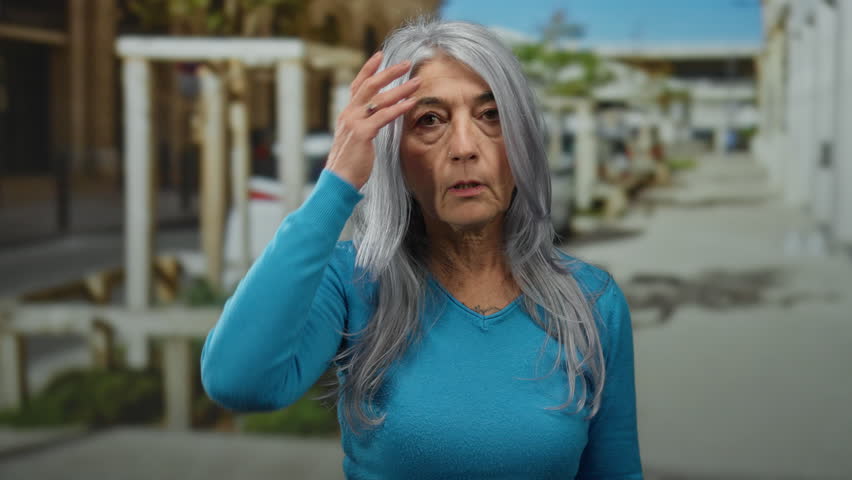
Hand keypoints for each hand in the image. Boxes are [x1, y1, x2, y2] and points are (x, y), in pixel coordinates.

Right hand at [324, 51, 420, 189]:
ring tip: (417, 82)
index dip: (368, 69)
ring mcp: (354, 122)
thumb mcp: (355, 140)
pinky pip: (383, 116)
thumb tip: (377, 119)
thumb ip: (364, 126)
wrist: (338, 181)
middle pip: (369, 86)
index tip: (380, 55)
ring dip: (400, 89)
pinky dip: (399, 108)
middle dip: (389, 72)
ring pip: (379, 99)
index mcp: (347, 114)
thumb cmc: (350, 164)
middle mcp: (348, 114)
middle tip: (407, 63)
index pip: (357, 86)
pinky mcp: (361, 133)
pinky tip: (411, 103)